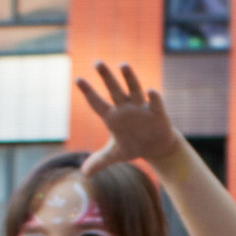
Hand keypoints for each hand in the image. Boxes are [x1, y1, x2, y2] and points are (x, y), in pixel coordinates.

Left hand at [75, 59, 184, 176]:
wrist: (157, 147)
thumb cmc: (134, 145)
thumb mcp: (117, 155)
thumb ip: (100, 160)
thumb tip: (84, 172)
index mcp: (113, 116)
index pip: (97, 103)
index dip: (88, 92)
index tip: (78, 80)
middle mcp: (125, 107)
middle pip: (114, 89)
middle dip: (107, 77)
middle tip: (97, 63)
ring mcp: (141, 108)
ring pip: (134, 89)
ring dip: (129, 78)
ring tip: (123, 65)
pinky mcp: (157, 113)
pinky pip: (155, 103)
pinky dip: (153, 97)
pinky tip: (151, 91)